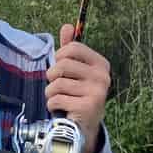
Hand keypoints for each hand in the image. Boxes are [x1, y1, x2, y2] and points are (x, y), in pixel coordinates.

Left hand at [45, 24, 110, 152]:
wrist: (85, 126)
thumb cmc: (77, 94)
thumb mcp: (74, 71)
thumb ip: (70, 50)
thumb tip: (67, 26)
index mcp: (100, 63)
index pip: (72, 48)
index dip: (59, 57)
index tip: (60, 69)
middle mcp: (102, 76)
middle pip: (62, 64)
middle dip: (52, 76)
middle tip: (57, 86)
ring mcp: (97, 92)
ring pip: (57, 83)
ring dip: (50, 93)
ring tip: (59, 98)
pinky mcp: (88, 107)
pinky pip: (56, 99)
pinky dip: (52, 105)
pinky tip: (61, 109)